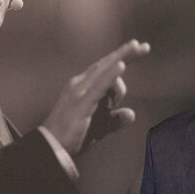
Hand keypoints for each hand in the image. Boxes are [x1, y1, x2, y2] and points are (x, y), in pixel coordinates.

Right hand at [40, 39, 149, 154]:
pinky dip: (111, 75)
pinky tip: (121, 65)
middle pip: (106, 64)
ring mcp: (80, 91)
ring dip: (120, 57)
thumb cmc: (72, 138)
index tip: (140, 49)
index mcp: (83, 88)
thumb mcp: (99, 128)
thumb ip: (114, 120)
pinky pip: (99, 86)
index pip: (105, 70)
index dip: (122, 58)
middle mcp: (80, 84)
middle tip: (144, 46)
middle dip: (125, 53)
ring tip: (135, 48)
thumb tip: (131, 114)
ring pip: (104, 70)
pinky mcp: (81, 102)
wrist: (50, 148)